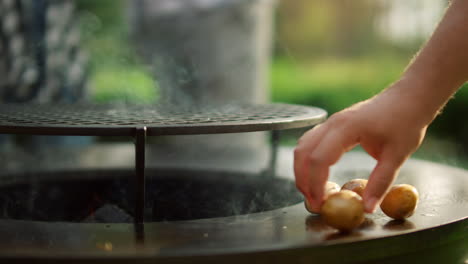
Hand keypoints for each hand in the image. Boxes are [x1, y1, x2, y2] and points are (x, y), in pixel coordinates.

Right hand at [294, 80, 429, 212]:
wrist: (408, 98)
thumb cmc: (406, 122)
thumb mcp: (397, 155)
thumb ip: (380, 182)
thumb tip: (367, 207)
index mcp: (346, 128)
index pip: (320, 159)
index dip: (316, 184)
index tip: (321, 204)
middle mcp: (333, 123)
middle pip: (303, 153)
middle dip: (303, 180)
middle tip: (313, 203)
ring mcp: (330, 122)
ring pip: (302, 147)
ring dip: (302, 171)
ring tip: (312, 192)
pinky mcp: (332, 125)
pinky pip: (310, 142)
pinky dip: (307, 161)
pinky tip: (316, 175)